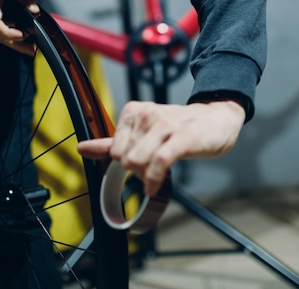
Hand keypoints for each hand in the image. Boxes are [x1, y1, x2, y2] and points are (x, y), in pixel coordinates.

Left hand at [77, 100, 245, 196]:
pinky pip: (158, 164)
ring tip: (156, 175)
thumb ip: (112, 141)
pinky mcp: (181, 137)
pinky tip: (155, 186)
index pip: (114, 150)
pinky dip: (154, 180)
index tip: (138, 164)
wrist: (217, 118)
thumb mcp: (144, 131)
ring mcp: (164, 126)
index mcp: (134, 111)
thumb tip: (82, 148)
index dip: (124, 163)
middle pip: (124, 159)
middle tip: (151, 169)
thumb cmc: (180, 127)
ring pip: (137, 162)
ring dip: (146, 177)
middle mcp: (146, 115)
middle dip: (136, 170)